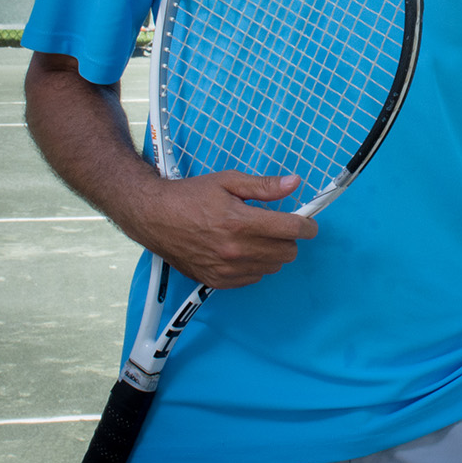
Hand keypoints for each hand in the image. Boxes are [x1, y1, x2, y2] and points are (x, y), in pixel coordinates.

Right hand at [123, 171, 318, 289]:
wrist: (153, 217)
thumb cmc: (190, 196)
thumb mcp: (228, 181)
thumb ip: (264, 186)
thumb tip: (294, 183)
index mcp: (240, 222)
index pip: (291, 230)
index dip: (307, 225)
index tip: (308, 223)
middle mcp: (235, 250)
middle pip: (287, 253)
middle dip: (289, 238)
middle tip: (278, 226)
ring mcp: (226, 269)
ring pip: (272, 267)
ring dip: (272, 253)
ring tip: (256, 237)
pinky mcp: (216, 281)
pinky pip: (253, 279)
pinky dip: (255, 266)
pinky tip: (242, 251)